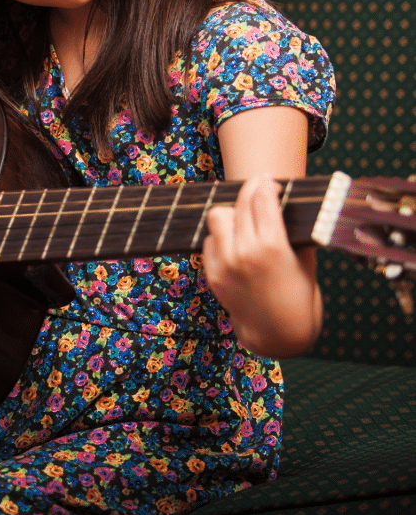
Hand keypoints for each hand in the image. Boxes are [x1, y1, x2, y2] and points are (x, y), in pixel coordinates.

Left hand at [202, 173, 321, 357]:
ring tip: (245, 218)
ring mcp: (224, 264)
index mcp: (273, 247)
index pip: (262, 199)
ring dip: (232, 213)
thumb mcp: (305, 259)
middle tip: (258, 189)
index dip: (265, 184)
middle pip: (239, 204)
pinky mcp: (212, 274)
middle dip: (250, 191)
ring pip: (217, 217)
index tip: (269, 181)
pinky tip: (236, 243)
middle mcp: (244, 253)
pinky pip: (209, 241)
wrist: (279, 333)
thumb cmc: (300, 294)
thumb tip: (282, 199)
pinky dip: (221, 237)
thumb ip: (292, 230)